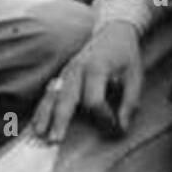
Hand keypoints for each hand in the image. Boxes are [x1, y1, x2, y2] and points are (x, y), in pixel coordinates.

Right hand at [32, 21, 142, 143]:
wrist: (114, 31)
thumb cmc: (126, 56)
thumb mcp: (135, 77)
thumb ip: (129, 103)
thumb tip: (121, 128)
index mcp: (96, 68)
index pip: (94, 100)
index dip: (103, 117)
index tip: (115, 125)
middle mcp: (77, 69)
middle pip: (66, 98)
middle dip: (60, 120)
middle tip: (55, 140)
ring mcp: (66, 72)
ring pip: (52, 96)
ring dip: (45, 115)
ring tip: (39, 134)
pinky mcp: (62, 75)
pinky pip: (49, 93)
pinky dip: (41, 108)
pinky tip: (36, 123)